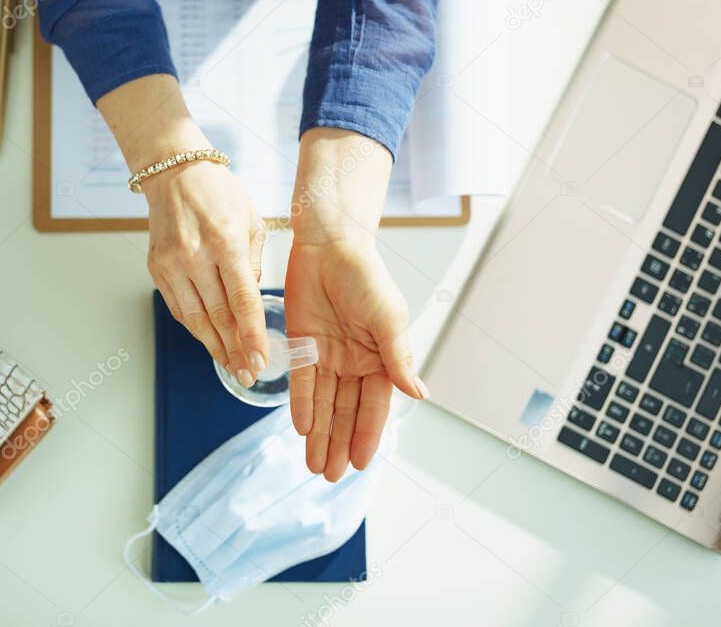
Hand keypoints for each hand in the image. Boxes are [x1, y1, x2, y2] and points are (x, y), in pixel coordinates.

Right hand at [96, 74, 268, 385]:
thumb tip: (252, 305)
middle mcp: (195, 254)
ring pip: (195, 318)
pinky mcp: (157, 267)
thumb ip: (254, 263)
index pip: (242, 300)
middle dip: (235, 350)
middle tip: (248, 374)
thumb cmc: (220, 193)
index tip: (261, 359)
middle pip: (218, 315)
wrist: (175, 173)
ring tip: (231, 366)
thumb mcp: (251, 221)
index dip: (252, 334)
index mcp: (226, 241)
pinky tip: (209, 342)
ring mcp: (172, 263)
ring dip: (214, 346)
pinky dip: (195, 328)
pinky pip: (178, 308)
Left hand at [286, 128, 427, 480]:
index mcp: (381, 357)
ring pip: (324, 403)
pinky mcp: (302, 342)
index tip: (361, 464)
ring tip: (315, 465)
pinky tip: (300, 429)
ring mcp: (328, 353)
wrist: (329, 243)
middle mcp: (355, 361)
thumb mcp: (389, 318)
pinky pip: (302, 381)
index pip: (375, 406)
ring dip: (320, 433)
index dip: (368, 435)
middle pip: (347, 411)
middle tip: (331, 477)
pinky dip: (301, 405)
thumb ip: (399, 359)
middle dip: (340, 444)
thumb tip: (420, 395)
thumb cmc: (365, 275)